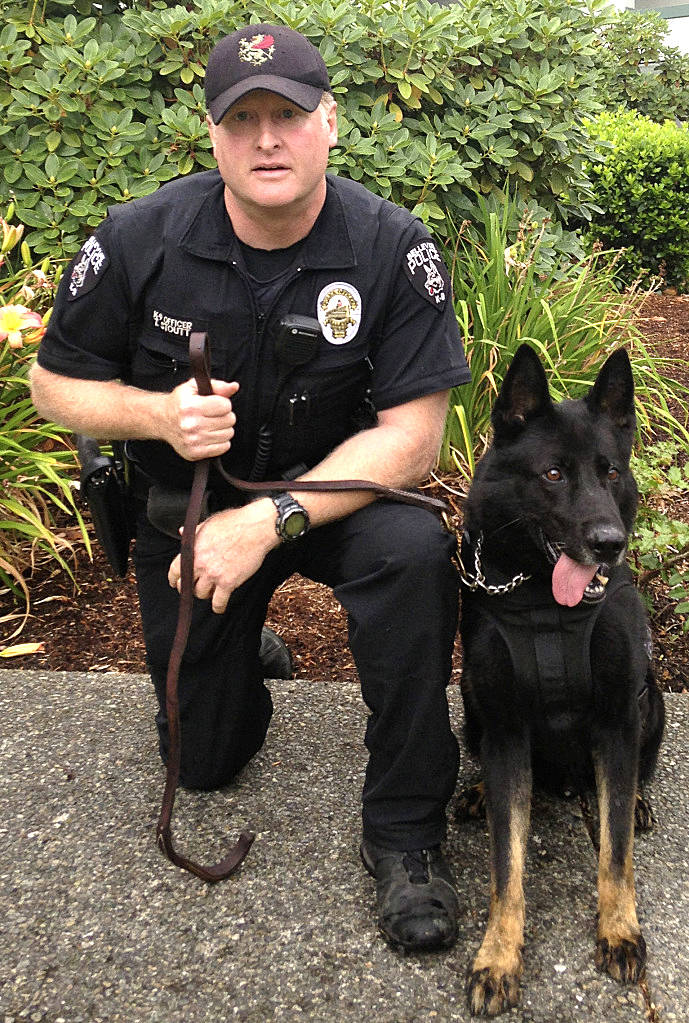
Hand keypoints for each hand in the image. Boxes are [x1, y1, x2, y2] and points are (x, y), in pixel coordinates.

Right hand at [163, 377, 238, 460]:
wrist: (162, 420)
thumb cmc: (180, 403)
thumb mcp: (194, 388)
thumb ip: (217, 386)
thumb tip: (234, 387)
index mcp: (190, 407)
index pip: (225, 406)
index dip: (223, 403)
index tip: (215, 404)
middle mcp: (190, 425)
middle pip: (229, 420)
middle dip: (224, 416)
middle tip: (212, 415)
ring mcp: (193, 441)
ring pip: (228, 434)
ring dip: (223, 429)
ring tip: (210, 425)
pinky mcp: (195, 453)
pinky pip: (223, 447)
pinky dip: (220, 441)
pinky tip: (209, 435)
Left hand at [167, 499, 277, 613]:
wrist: (255, 529)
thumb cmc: (235, 522)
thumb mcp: (208, 523)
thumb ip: (193, 532)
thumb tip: (181, 532)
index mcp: (193, 550)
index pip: (175, 570)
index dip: (174, 579)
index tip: (175, 582)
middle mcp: (200, 564)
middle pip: (187, 585)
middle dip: (189, 588)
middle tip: (194, 588)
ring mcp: (214, 575)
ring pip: (201, 594)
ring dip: (205, 595)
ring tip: (210, 592)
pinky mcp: (228, 583)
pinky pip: (219, 602)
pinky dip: (218, 607)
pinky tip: (219, 607)